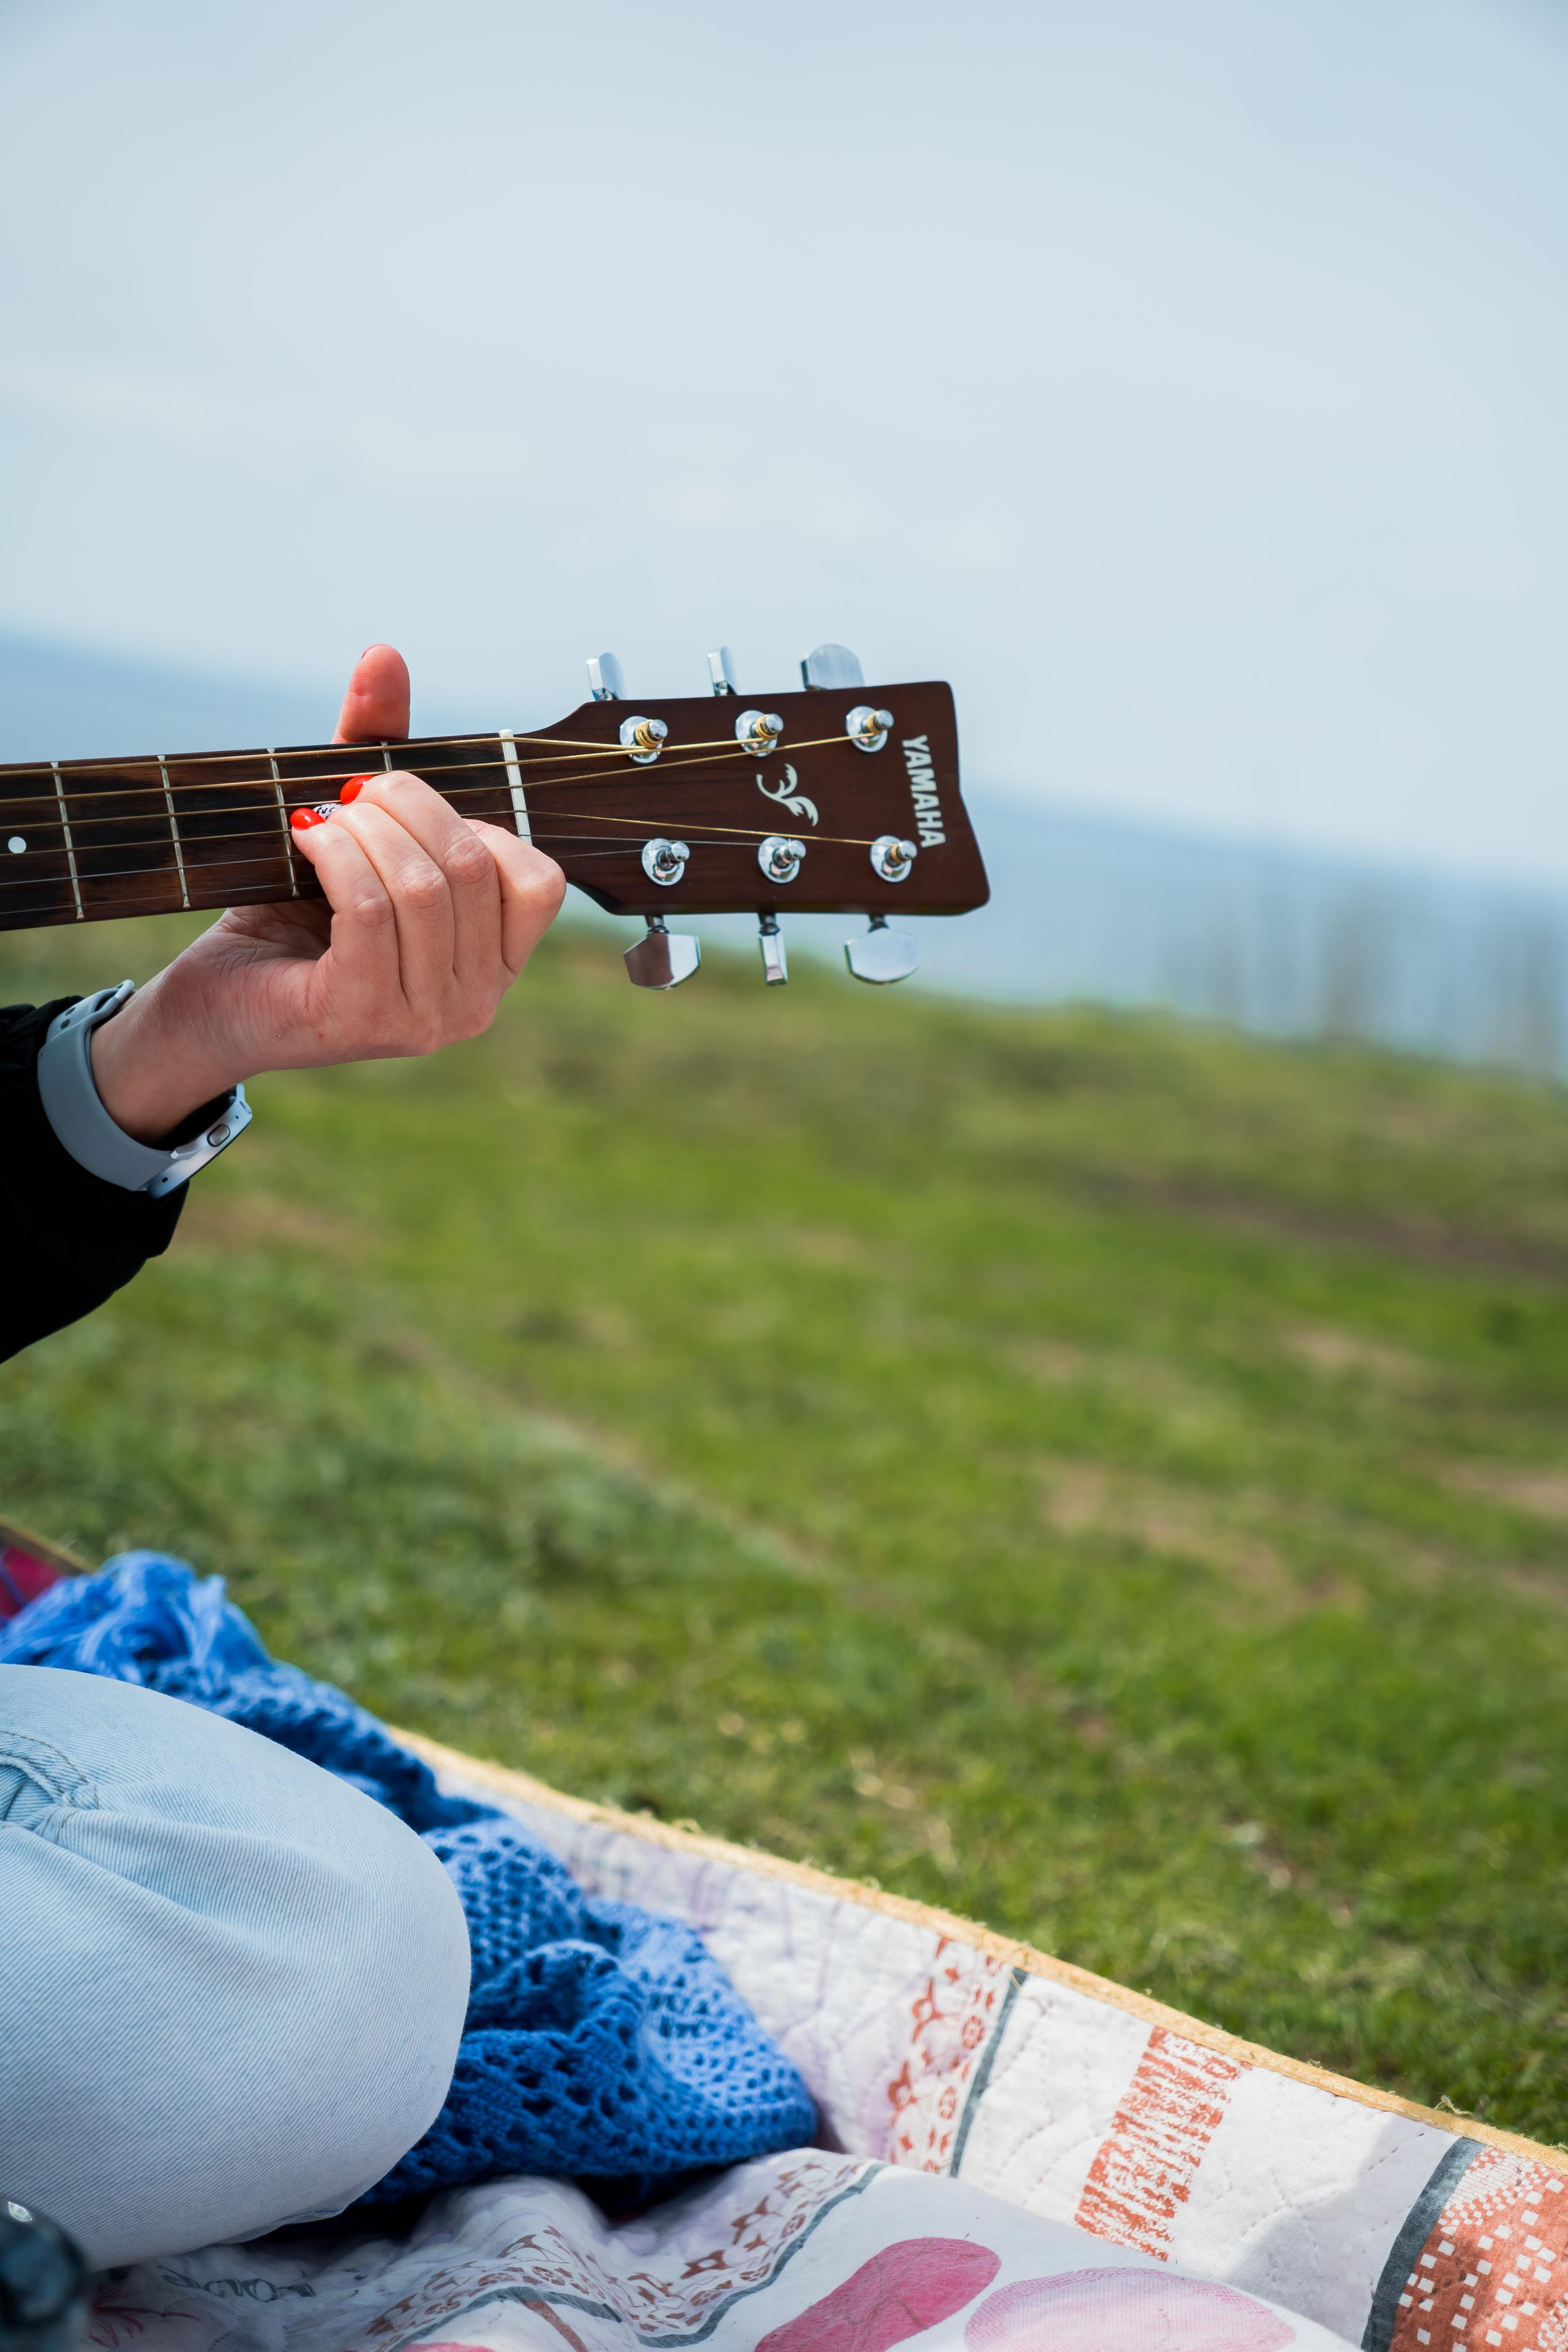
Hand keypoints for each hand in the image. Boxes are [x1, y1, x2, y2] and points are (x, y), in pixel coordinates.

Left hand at [90, 646, 565, 1142]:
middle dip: (405, 806)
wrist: (215, 1005)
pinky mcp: (365, 1018)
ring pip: (424, 887)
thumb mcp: (352, 833)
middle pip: (471, 867)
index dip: (472, 821)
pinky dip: (336, 857)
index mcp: (493, 967)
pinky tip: (306, 841)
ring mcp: (425, 1020)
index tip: (399, 806)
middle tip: (347, 794)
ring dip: (363, 831)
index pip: (538, 881)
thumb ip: (379, 751)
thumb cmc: (289, 923)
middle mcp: (474, 1004)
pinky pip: (371, 911)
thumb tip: (384, 656)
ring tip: (319, 822)